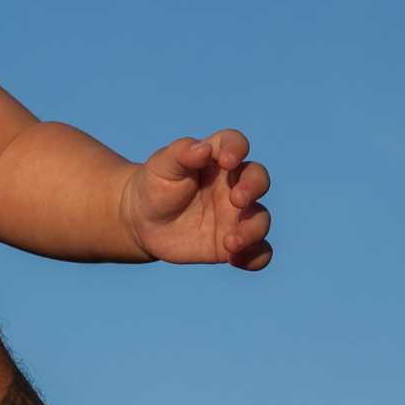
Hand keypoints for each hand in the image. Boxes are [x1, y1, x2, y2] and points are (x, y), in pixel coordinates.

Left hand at [122, 132, 273, 269]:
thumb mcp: (162, 166)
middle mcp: (233, 185)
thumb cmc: (155, 186)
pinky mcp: (234, 243)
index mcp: (217, 159)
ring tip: (230, 242)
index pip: (235, 144)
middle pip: (258, 179)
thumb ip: (181, 154)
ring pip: (261, 219)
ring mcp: (235, 216)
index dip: (237, 149)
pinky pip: (257, 252)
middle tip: (236, 200)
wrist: (143, 223)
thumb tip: (203, 149)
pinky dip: (255, 257)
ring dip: (253, 229)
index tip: (227, 161)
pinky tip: (235, 260)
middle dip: (254, 187)